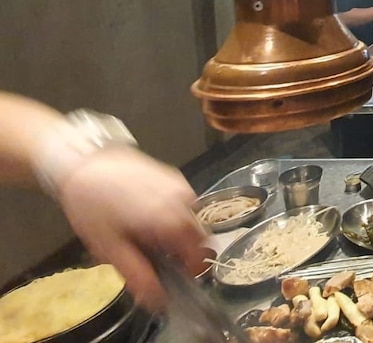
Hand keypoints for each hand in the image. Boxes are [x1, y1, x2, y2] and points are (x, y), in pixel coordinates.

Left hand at [56, 147, 204, 310]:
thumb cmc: (94, 206)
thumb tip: (159, 299)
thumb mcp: (110, 247)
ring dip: (179, 232)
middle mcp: (184, 201)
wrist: (84, 161)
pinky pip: (184, 203)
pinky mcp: (174, 176)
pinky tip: (146, 213)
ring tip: (147, 233)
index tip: (175, 275)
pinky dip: (174, 214)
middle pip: (200, 236)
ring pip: (192, 219)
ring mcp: (181, 186)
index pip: (201, 254)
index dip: (191, 269)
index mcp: (172, 221)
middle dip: (185, 251)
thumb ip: (138, 274)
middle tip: (157, 256)